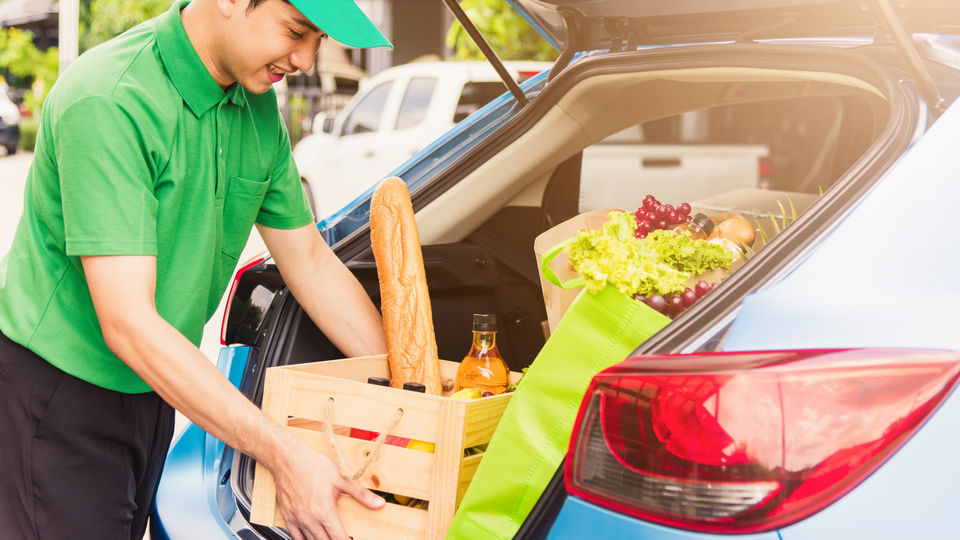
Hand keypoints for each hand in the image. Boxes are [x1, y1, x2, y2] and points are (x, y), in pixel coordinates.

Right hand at [270, 439, 384, 539]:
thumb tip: (379, 503)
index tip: (352, 539)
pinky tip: (312, 537)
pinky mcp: (287, 517)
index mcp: (324, 512)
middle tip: (342, 536)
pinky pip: (295, 537)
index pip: (339, 538)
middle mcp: (310, 519)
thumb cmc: (312, 466)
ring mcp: (297, 520)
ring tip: (329, 536)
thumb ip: (360, 494)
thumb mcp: (340, 478)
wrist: (287, 459)